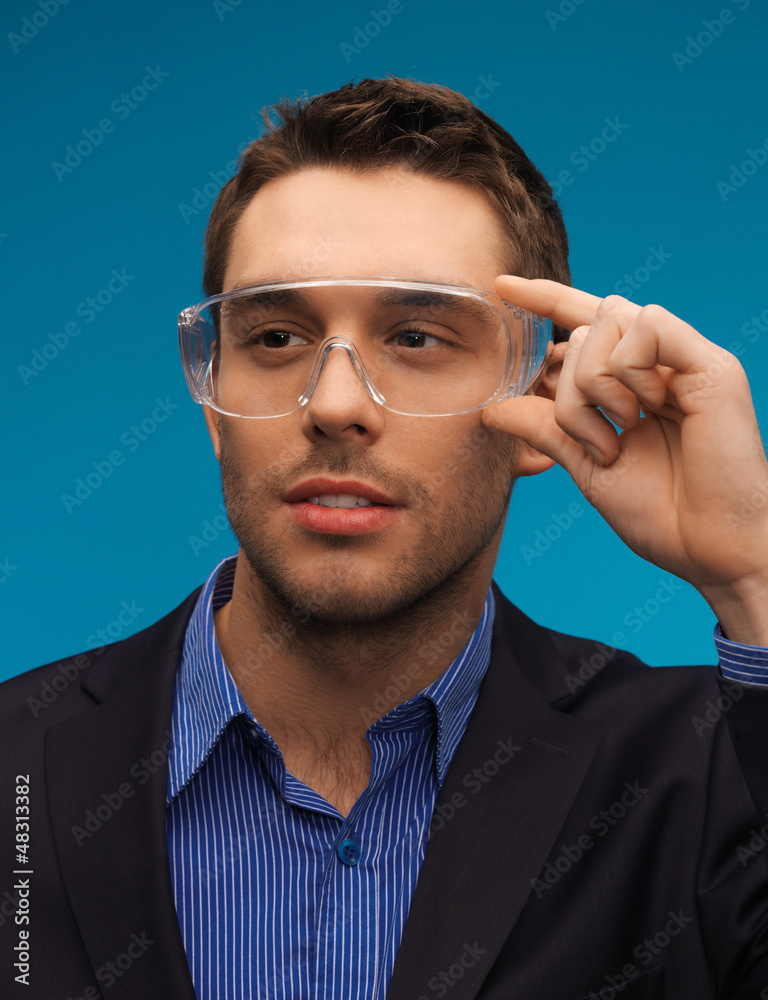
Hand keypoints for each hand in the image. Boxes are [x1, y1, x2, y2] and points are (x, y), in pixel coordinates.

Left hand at [482, 276, 767, 644]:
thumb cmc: (661, 513)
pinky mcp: (709, 364)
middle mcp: (659, 364)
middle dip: (570, 386)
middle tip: (598, 440)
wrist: (711, 549)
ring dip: (595, 381)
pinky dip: (630, 368)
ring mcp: (684, 361)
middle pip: (586, 327)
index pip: (584, 324)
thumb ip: (544, 429)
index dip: (545, 300)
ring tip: (623, 430)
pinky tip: (647, 410)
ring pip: (610, 320)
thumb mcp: (586, 466)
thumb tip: (491, 407)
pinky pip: (648, 325)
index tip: (502, 286)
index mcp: (632, 383)